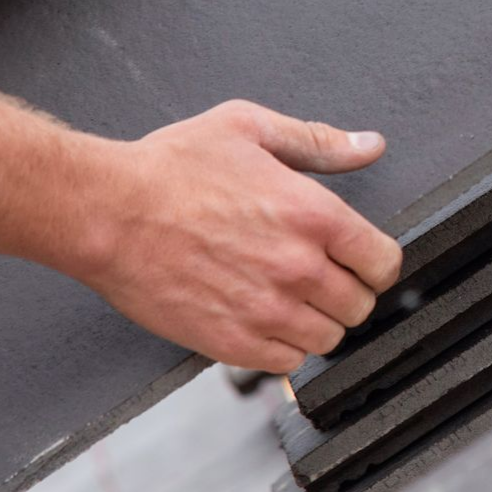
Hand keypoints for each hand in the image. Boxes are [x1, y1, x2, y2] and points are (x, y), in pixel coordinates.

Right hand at [66, 101, 402, 372]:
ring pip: (328, 339)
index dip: (376, 262)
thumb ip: (319, 142)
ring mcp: (266, 310)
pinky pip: (285, 362)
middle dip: (347, 291)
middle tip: (321, 277)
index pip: (384, 263)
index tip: (361, 260)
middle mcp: (298, 268)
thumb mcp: (251, 129)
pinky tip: (262, 319)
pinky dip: (281, 347)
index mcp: (313, 216)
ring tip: (290, 299)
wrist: (106, 212)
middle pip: (360, 305)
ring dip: (317, 322)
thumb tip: (369, 144)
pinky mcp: (230, 342)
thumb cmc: (170, 169)